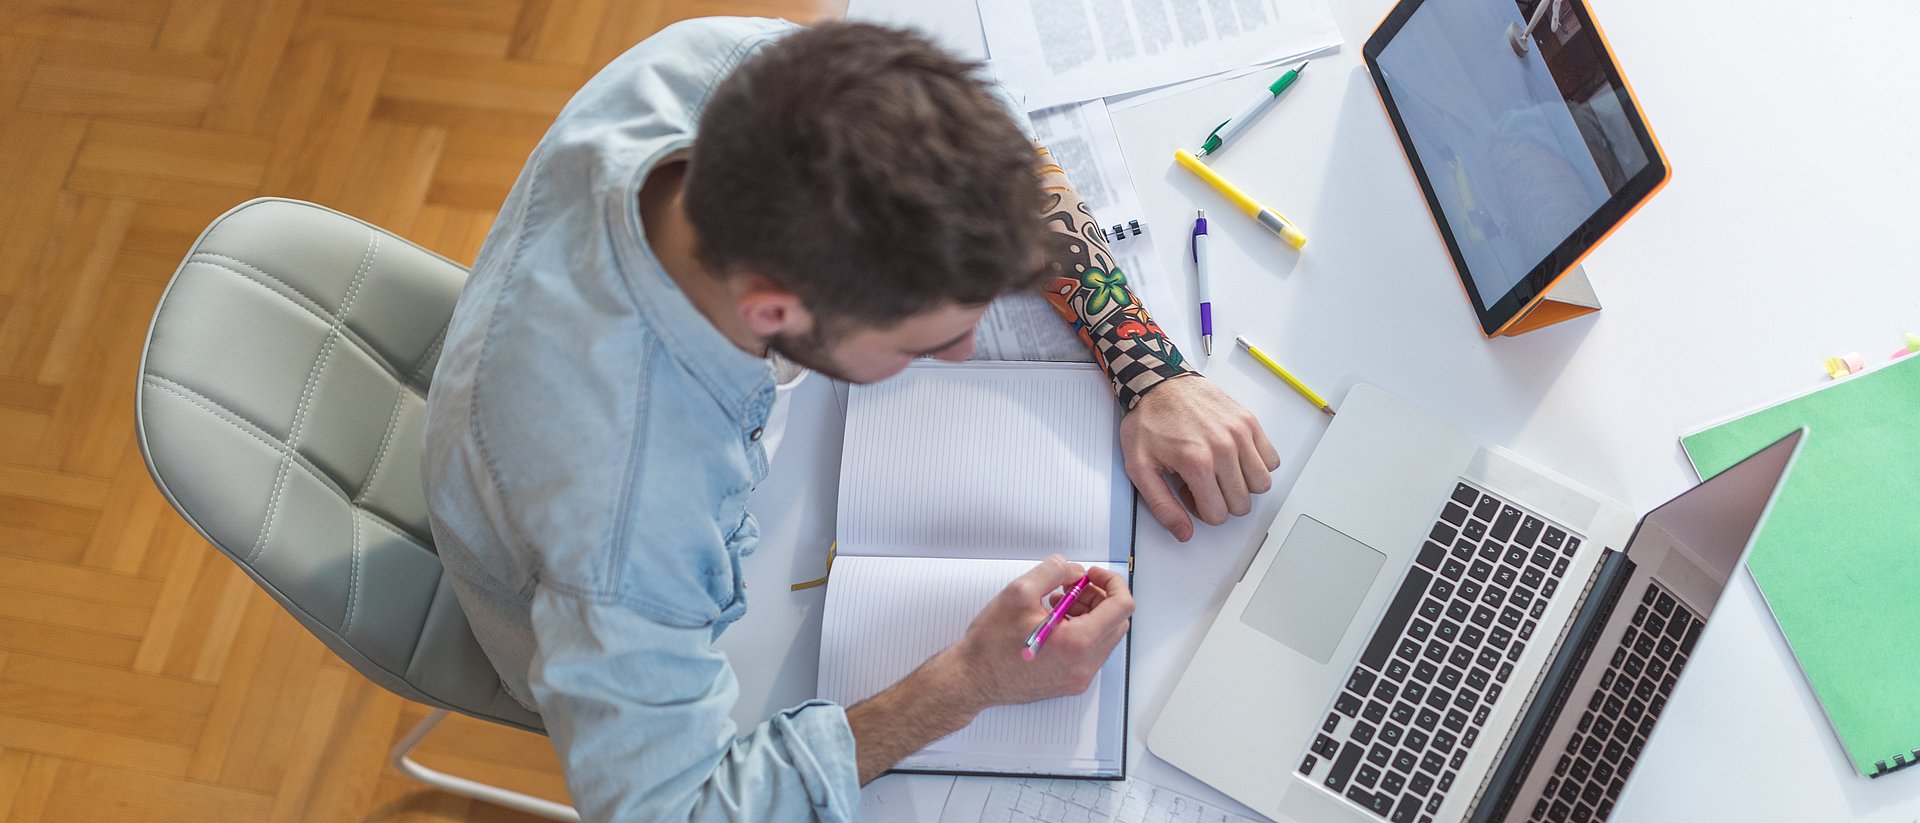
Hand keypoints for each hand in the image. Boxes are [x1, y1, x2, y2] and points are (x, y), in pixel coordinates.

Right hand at [941, 555, 1133, 711]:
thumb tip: (1074, 571)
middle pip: (1117, 622)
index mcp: (1077, 643)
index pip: (1122, 607)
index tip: (1092, 575)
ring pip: (1105, 637)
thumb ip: (1054, 571)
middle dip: (1099, 597)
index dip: (1111, 582)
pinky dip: (1081, 631)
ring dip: (1089, 614)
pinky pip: (1090, 652)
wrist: (971, 680)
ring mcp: (1079, 678)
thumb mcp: (1019, 592)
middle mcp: (1084, 665)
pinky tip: (1054, 621)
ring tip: (1057, 602)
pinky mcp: (1070, 683)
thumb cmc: (990, 644)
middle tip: (1073, 586)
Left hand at [1120, 375, 1279, 540]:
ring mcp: (1240, 434)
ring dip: (1242, 485)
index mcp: (1197, 462)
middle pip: (1242, 504)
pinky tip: (1235, 459)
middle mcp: (1224, 448)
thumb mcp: (1140, 468)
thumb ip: (1162, 506)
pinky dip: (1257, 465)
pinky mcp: (1249, 422)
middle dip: (1222, 500)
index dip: (1201, 509)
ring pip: (1261, 485)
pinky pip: (1271, 460)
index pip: (1218, 515)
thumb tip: (1183, 532)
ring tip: (1220, 471)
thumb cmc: (1149, 421)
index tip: (1189, 492)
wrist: (1158, 384)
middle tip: (1203, 482)